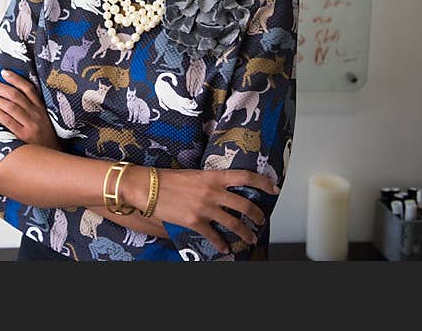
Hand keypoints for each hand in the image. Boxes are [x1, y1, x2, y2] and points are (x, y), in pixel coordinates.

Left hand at [0, 70, 60, 150]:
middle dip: (0, 87)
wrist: (54, 156)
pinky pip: (9, 121)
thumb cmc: (45, 137)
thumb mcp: (43, 119)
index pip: (29, 88)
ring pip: (11, 106)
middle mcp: (37, 114)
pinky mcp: (24, 136)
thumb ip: (32, 107)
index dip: (15, 79)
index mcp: (41, 108)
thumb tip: (10, 95)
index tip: (4, 72)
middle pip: (16, 95)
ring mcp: (31, 124)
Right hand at [142, 168, 279, 252]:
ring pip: (234, 223)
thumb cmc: (167, 178)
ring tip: (251, 238)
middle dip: (257, 215)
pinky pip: (214, 236)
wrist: (148, 188)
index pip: (245, 177)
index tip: (274, 188)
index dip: (263, 182)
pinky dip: (221, 244)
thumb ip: (210, 181)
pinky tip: (225, 248)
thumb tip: (222, 189)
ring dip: (246, 233)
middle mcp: (213, 192)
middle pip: (245, 204)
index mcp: (213, 176)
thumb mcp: (193, 174)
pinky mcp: (195, 222)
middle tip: (261, 220)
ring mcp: (205, 208)